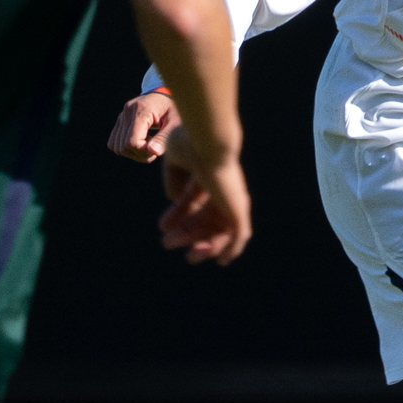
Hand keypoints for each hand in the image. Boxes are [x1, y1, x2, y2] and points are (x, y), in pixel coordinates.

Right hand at [108, 88, 179, 162]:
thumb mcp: (176, 122)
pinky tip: (141, 142)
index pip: (132, 141)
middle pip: (124, 146)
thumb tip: (153, 152)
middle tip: (155, 148)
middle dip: (140, 154)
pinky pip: (114, 141)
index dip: (143, 152)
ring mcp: (122, 115)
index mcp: (142, 110)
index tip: (157, 149)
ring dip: (133, 152)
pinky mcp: (120, 120)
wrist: (167, 95)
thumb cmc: (176, 108)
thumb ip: (165, 138)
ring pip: (116, 146)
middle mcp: (128, 111)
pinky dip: (126, 148)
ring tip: (149, 144)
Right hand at [157, 124, 251, 265]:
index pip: (194, 201)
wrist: (207, 141)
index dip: (178, 214)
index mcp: (209, 175)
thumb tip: (174, 198)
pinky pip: (239, 236)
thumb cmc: (191, 143)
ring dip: (205, 246)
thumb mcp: (176, 160)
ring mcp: (233, 200)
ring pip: (221, 231)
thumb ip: (175, 178)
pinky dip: (232, 249)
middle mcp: (224, 189)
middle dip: (187, 233)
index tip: (162, 227)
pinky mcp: (239, 209)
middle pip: (206, 219)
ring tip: (189, 258)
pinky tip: (221, 261)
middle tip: (167, 243)